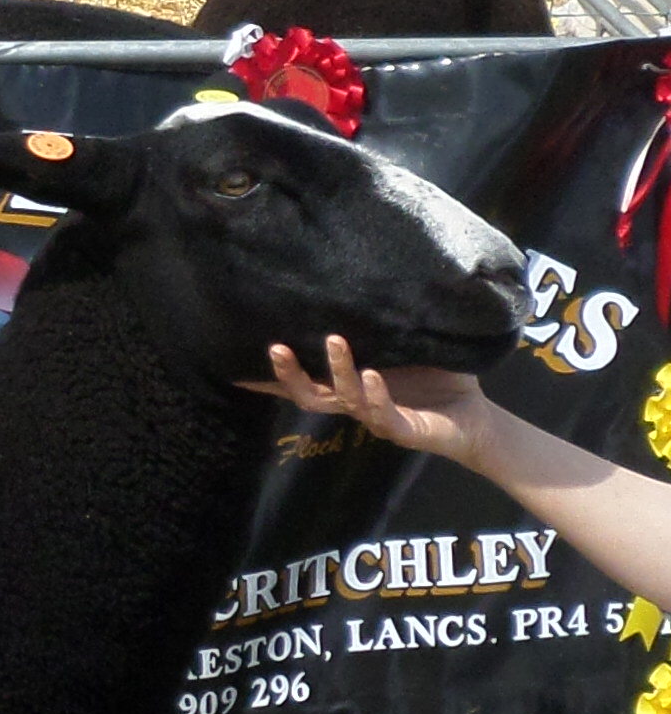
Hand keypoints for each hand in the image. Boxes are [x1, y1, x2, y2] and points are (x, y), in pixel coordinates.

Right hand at [245, 334, 495, 466]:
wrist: (477, 418)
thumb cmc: (440, 380)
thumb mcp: (410, 347)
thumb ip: (389, 328)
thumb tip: (377, 284)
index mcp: (351, 386)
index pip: (305, 383)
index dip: (271, 379)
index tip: (237, 368)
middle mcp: (356, 403)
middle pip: (309, 396)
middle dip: (289, 374)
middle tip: (276, 347)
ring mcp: (376, 418)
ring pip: (343, 400)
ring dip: (336, 371)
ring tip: (335, 341)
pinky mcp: (403, 430)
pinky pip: (382, 414)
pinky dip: (375, 394)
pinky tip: (373, 375)